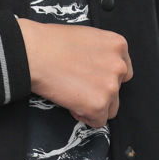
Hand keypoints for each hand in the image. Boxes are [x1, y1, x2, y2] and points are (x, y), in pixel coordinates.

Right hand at [17, 18, 132, 127]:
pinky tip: (72, 104)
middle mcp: (119, 66)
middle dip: (99, 93)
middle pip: (117, 92)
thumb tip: (97, 70)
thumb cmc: (52, 43)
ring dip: (93, 107)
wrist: (35, 54)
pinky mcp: (99, 105)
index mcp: (118, 46)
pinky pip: (98, 121)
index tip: (92, 80)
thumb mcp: (87, 37)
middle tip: (78, 88)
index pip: (123, 72)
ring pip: (109, 109)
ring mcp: (110, 87)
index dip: (105, 79)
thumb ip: (100, 54)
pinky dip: (85, 117)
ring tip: (74, 96)